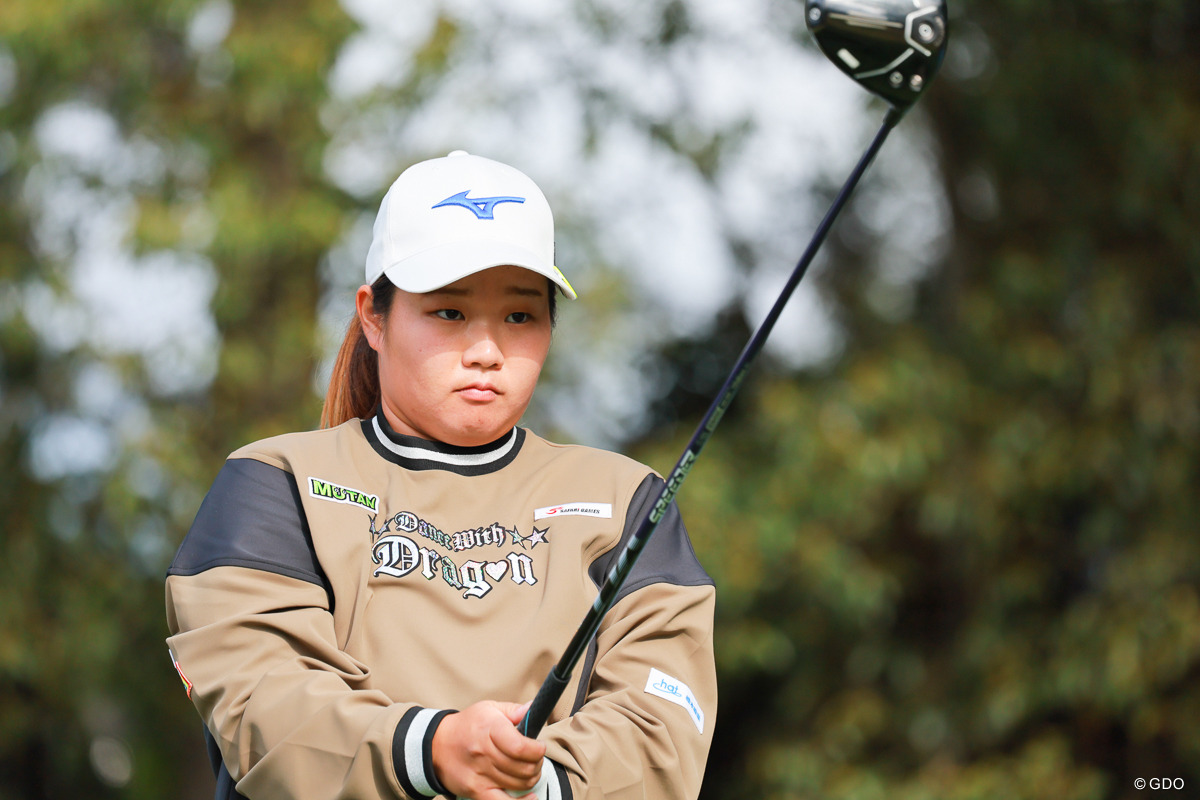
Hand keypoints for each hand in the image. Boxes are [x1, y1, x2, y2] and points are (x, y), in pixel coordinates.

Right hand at [431, 701, 545, 799]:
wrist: (436, 745)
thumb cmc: (466, 726)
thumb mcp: (489, 708)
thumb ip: (514, 710)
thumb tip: (533, 709)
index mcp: (490, 728)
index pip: (520, 747)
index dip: (537, 750)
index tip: (539, 747)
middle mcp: (484, 752)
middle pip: (523, 768)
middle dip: (537, 764)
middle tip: (535, 759)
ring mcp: (479, 774)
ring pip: (518, 784)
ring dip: (531, 778)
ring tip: (529, 770)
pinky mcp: (475, 791)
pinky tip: (530, 797)